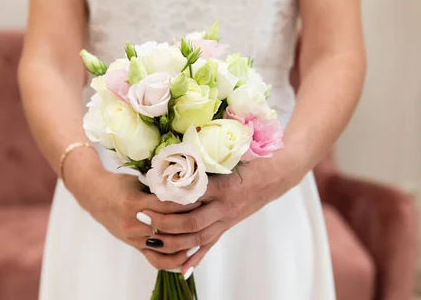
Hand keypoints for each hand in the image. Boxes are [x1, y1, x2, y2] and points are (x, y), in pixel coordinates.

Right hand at [64, 154, 200, 270]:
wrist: (94, 196)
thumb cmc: (118, 184)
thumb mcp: (137, 180)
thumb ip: (158, 186)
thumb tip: (185, 184)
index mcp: (134, 204)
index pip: (167, 206)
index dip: (186, 202)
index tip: (202, 197)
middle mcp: (133, 224)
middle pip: (168, 227)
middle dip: (189, 221)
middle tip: (207, 215)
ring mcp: (133, 238)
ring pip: (165, 245)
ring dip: (185, 241)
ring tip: (201, 233)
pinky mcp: (134, 246)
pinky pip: (156, 260)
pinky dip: (173, 260)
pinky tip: (187, 253)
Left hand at [139, 153, 304, 273]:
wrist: (276, 174)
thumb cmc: (251, 159)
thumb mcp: (228, 155)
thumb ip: (203, 157)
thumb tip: (175, 152)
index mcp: (223, 185)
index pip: (192, 194)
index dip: (169, 195)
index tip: (149, 192)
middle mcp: (224, 206)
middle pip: (192, 221)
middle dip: (166, 222)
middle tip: (144, 217)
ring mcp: (227, 218)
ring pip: (198, 237)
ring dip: (174, 241)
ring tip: (152, 240)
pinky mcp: (228, 226)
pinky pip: (210, 244)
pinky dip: (196, 258)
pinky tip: (182, 269)